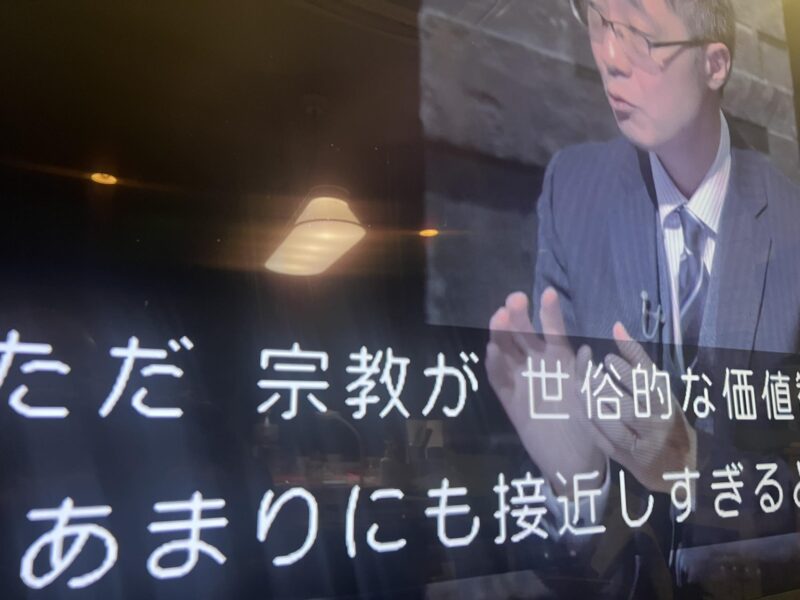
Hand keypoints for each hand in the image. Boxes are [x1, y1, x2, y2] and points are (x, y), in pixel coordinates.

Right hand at [486, 288, 605, 495]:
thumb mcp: (595, 400)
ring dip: (501, 334)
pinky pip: (498, 379)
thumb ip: (587, 377)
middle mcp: (539, 365)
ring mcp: (522, 380)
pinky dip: (494, 365)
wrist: (575, 462)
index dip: (550, 313)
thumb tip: (585, 352)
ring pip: (506, 351)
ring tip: (498, 317)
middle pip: (524, 335)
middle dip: (519, 316)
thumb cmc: (591, 426)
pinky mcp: (509, 399)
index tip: (547, 293)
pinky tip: (492, 350)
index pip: (554, 331)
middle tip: (515, 299)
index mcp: (562, 361)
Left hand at [587, 322, 696, 493]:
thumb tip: (616, 326)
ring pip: (613, 424)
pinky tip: (580, 406)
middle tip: (586, 371)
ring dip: (592, 404)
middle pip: (627, 406)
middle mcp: (656, 425)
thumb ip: (637, 359)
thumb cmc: (664, 417)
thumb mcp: (658, 388)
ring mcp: (641, 445)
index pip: (648, 386)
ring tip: (580, 386)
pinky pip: (603, 439)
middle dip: (603, 386)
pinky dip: (589, 422)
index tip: (608, 358)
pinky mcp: (625, 459)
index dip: (626, 372)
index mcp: (666, 404)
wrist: (677, 468)